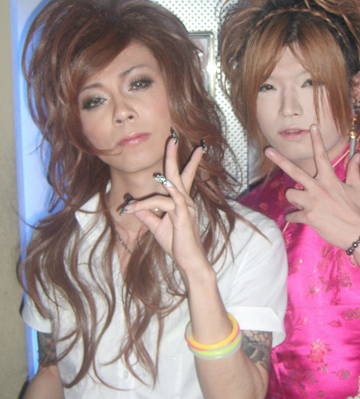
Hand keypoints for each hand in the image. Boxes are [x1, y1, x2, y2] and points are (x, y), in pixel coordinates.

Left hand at [123, 138, 210, 281]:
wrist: (189, 261)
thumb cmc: (176, 244)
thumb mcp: (156, 227)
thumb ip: (146, 214)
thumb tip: (131, 206)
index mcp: (180, 202)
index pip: (183, 178)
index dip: (186, 162)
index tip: (188, 146)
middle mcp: (185, 201)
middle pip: (179, 173)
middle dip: (175, 155)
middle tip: (172, 137)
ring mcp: (185, 207)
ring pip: (172, 183)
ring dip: (167, 165)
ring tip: (168, 146)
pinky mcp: (182, 216)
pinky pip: (172, 200)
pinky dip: (166, 190)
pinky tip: (162, 180)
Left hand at [265, 124, 359, 248]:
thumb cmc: (359, 211)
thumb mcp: (356, 188)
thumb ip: (353, 170)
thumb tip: (358, 154)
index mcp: (330, 180)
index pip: (322, 156)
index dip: (317, 140)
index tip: (312, 126)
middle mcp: (319, 189)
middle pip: (295, 171)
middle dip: (280, 160)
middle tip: (268, 150)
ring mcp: (312, 203)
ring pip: (290, 194)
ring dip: (293, 198)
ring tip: (301, 203)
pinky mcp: (308, 217)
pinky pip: (292, 215)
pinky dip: (293, 216)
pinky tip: (296, 217)